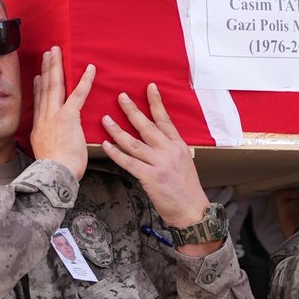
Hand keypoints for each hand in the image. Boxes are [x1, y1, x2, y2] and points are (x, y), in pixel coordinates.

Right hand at [29, 46, 94, 178]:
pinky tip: (90, 68)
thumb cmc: (55, 170)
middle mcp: (44, 118)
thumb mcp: (46, 155)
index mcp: (39, 128)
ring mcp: (55, 115)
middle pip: (44, 88)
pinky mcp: (68, 116)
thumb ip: (49, 145)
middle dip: (46, 69)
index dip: (38, 88)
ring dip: (56, 66)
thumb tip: (52, 146)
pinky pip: (78, 94)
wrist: (54, 173)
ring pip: (55, 85)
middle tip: (47, 54)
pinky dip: (85, 80)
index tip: (36, 76)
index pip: (38, 103)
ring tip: (56, 52)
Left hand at [101, 83, 210, 229]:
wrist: (193, 211)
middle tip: (121, 97)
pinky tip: (106, 145)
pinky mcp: (150, 177)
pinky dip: (116, 153)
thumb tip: (159, 141)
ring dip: (118, 130)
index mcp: (179, 146)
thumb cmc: (188, 191)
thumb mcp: (185, 164)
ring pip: (134, 142)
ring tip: (105, 119)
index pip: (165, 120)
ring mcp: (160, 164)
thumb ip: (171, 151)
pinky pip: (129, 162)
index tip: (150, 87)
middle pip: (147, 126)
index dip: (156, 103)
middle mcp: (169, 151)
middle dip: (132, 110)